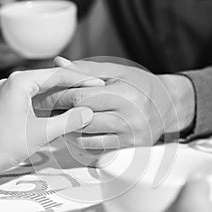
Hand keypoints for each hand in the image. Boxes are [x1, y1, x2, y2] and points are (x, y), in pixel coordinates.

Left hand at [0, 68, 104, 180]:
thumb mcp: (41, 133)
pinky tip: (66, 108)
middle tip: (95, 90)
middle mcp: (15, 81)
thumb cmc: (4, 145)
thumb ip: (68, 121)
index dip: (81, 79)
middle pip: (52, 79)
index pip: (58, 74)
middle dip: (74, 85)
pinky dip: (53, 102)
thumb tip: (89, 112)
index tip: (99, 84)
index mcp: (21, 82)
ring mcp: (12, 92)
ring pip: (45, 89)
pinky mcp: (11, 102)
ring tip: (85, 98)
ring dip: (64, 94)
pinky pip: (37, 98)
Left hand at [38, 57, 194, 148]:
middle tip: (44, 110)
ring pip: (87, 136)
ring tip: (57, 120)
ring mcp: (130, 135)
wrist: (167, 106)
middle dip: (59, 113)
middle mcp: (129, 117)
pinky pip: (97, 148)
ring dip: (67, 129)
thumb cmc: (140, 84)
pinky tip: (73, 132)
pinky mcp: (129, 147)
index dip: (59, 97)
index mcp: (125, 94)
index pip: (82, 97)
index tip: (44, 96)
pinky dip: (80, 141)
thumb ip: (87, 69)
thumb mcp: (117, 71)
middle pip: (82, 117)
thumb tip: (59, 63)